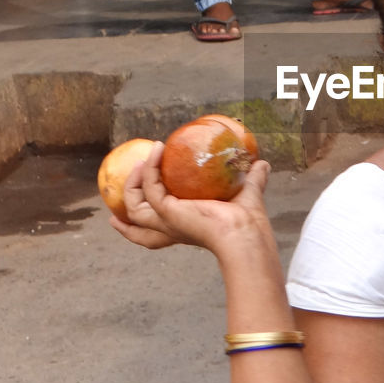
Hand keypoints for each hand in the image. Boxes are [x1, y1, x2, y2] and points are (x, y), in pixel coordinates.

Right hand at [111, 140, 275, 256]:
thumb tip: (262, 162)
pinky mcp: (167, 211)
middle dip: (124, 219)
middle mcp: (174, 228)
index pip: (159, 232)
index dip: (140, 229)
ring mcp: (167, 221)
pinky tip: (156, 150)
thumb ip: (253, 178)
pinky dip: (149, 167)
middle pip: (139, 229)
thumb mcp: (247, 192)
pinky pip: (149, 186)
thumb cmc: (248, 219)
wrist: (245, 231)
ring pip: (134, 208)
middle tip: (121, 194)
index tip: (123, 220)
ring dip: (133, 183)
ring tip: (143, 160)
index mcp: (188, 227)